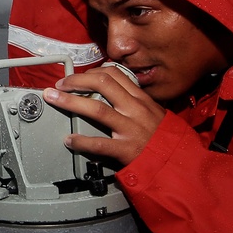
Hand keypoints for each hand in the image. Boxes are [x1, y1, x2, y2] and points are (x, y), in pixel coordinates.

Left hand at [42, 65, 165, 166]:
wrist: (179, 161)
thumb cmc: (164, 138)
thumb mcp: (154, 112)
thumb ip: (134, 102)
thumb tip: (112, 92)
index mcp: (140, 99)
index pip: (114, 75)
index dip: (91, 72)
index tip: (77, 76)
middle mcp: (135, 110)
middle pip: (102, 85)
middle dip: (77, 81)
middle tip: (59, 84)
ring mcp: (130, 128)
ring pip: (97, 109)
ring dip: (71, 102)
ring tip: (53, 99)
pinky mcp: (126, 149)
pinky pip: (100, 144)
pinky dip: (82, 141)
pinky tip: (69, 139)